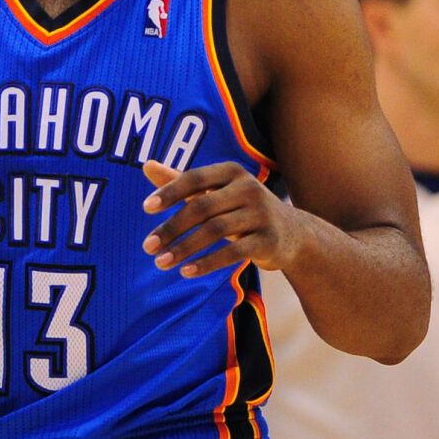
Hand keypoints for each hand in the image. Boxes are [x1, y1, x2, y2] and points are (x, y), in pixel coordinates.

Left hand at [140, 160, 303, 277]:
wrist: (293, 234)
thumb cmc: (242, 209)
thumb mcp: (215, 192)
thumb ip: (182, 181)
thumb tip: (146, 166)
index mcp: (232, 172)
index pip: (195, 178)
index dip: (170, 192)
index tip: (145, 208)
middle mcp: (248, 188)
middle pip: (202, 207)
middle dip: (171, 228)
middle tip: (147, 246)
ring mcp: (261, 214)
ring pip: (215, 231)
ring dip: (184, 249)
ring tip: (160, 262)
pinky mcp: (269, 241)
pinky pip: (233, 253)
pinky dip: (207, 263)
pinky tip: (186, 272)